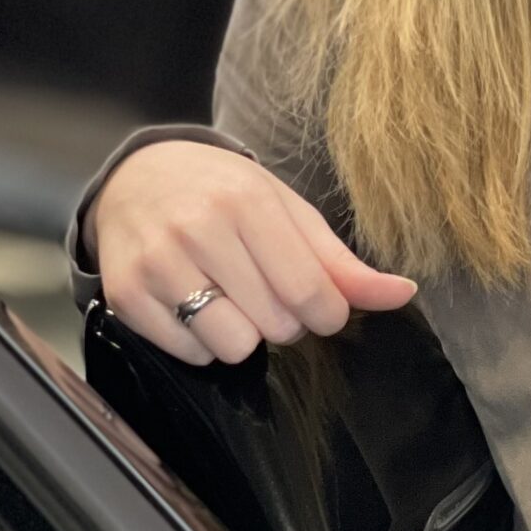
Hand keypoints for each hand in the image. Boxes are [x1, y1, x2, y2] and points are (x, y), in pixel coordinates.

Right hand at [87, 138, 417, 364]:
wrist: (138, 177)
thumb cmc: (224, 194)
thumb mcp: (287, 210)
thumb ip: (341, 260)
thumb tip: (403, 293)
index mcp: (247, 201)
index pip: (309, 292)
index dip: (326, 312)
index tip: (319, 305)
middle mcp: (199, 229)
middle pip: (275, 324)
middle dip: (283, 320)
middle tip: (265, 290)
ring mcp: (158, 263)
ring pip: (231, 346)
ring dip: (242, 334)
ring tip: (231, 299)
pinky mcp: (127, 295)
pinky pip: (190, 353)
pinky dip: (202, 341)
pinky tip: (195, 304)